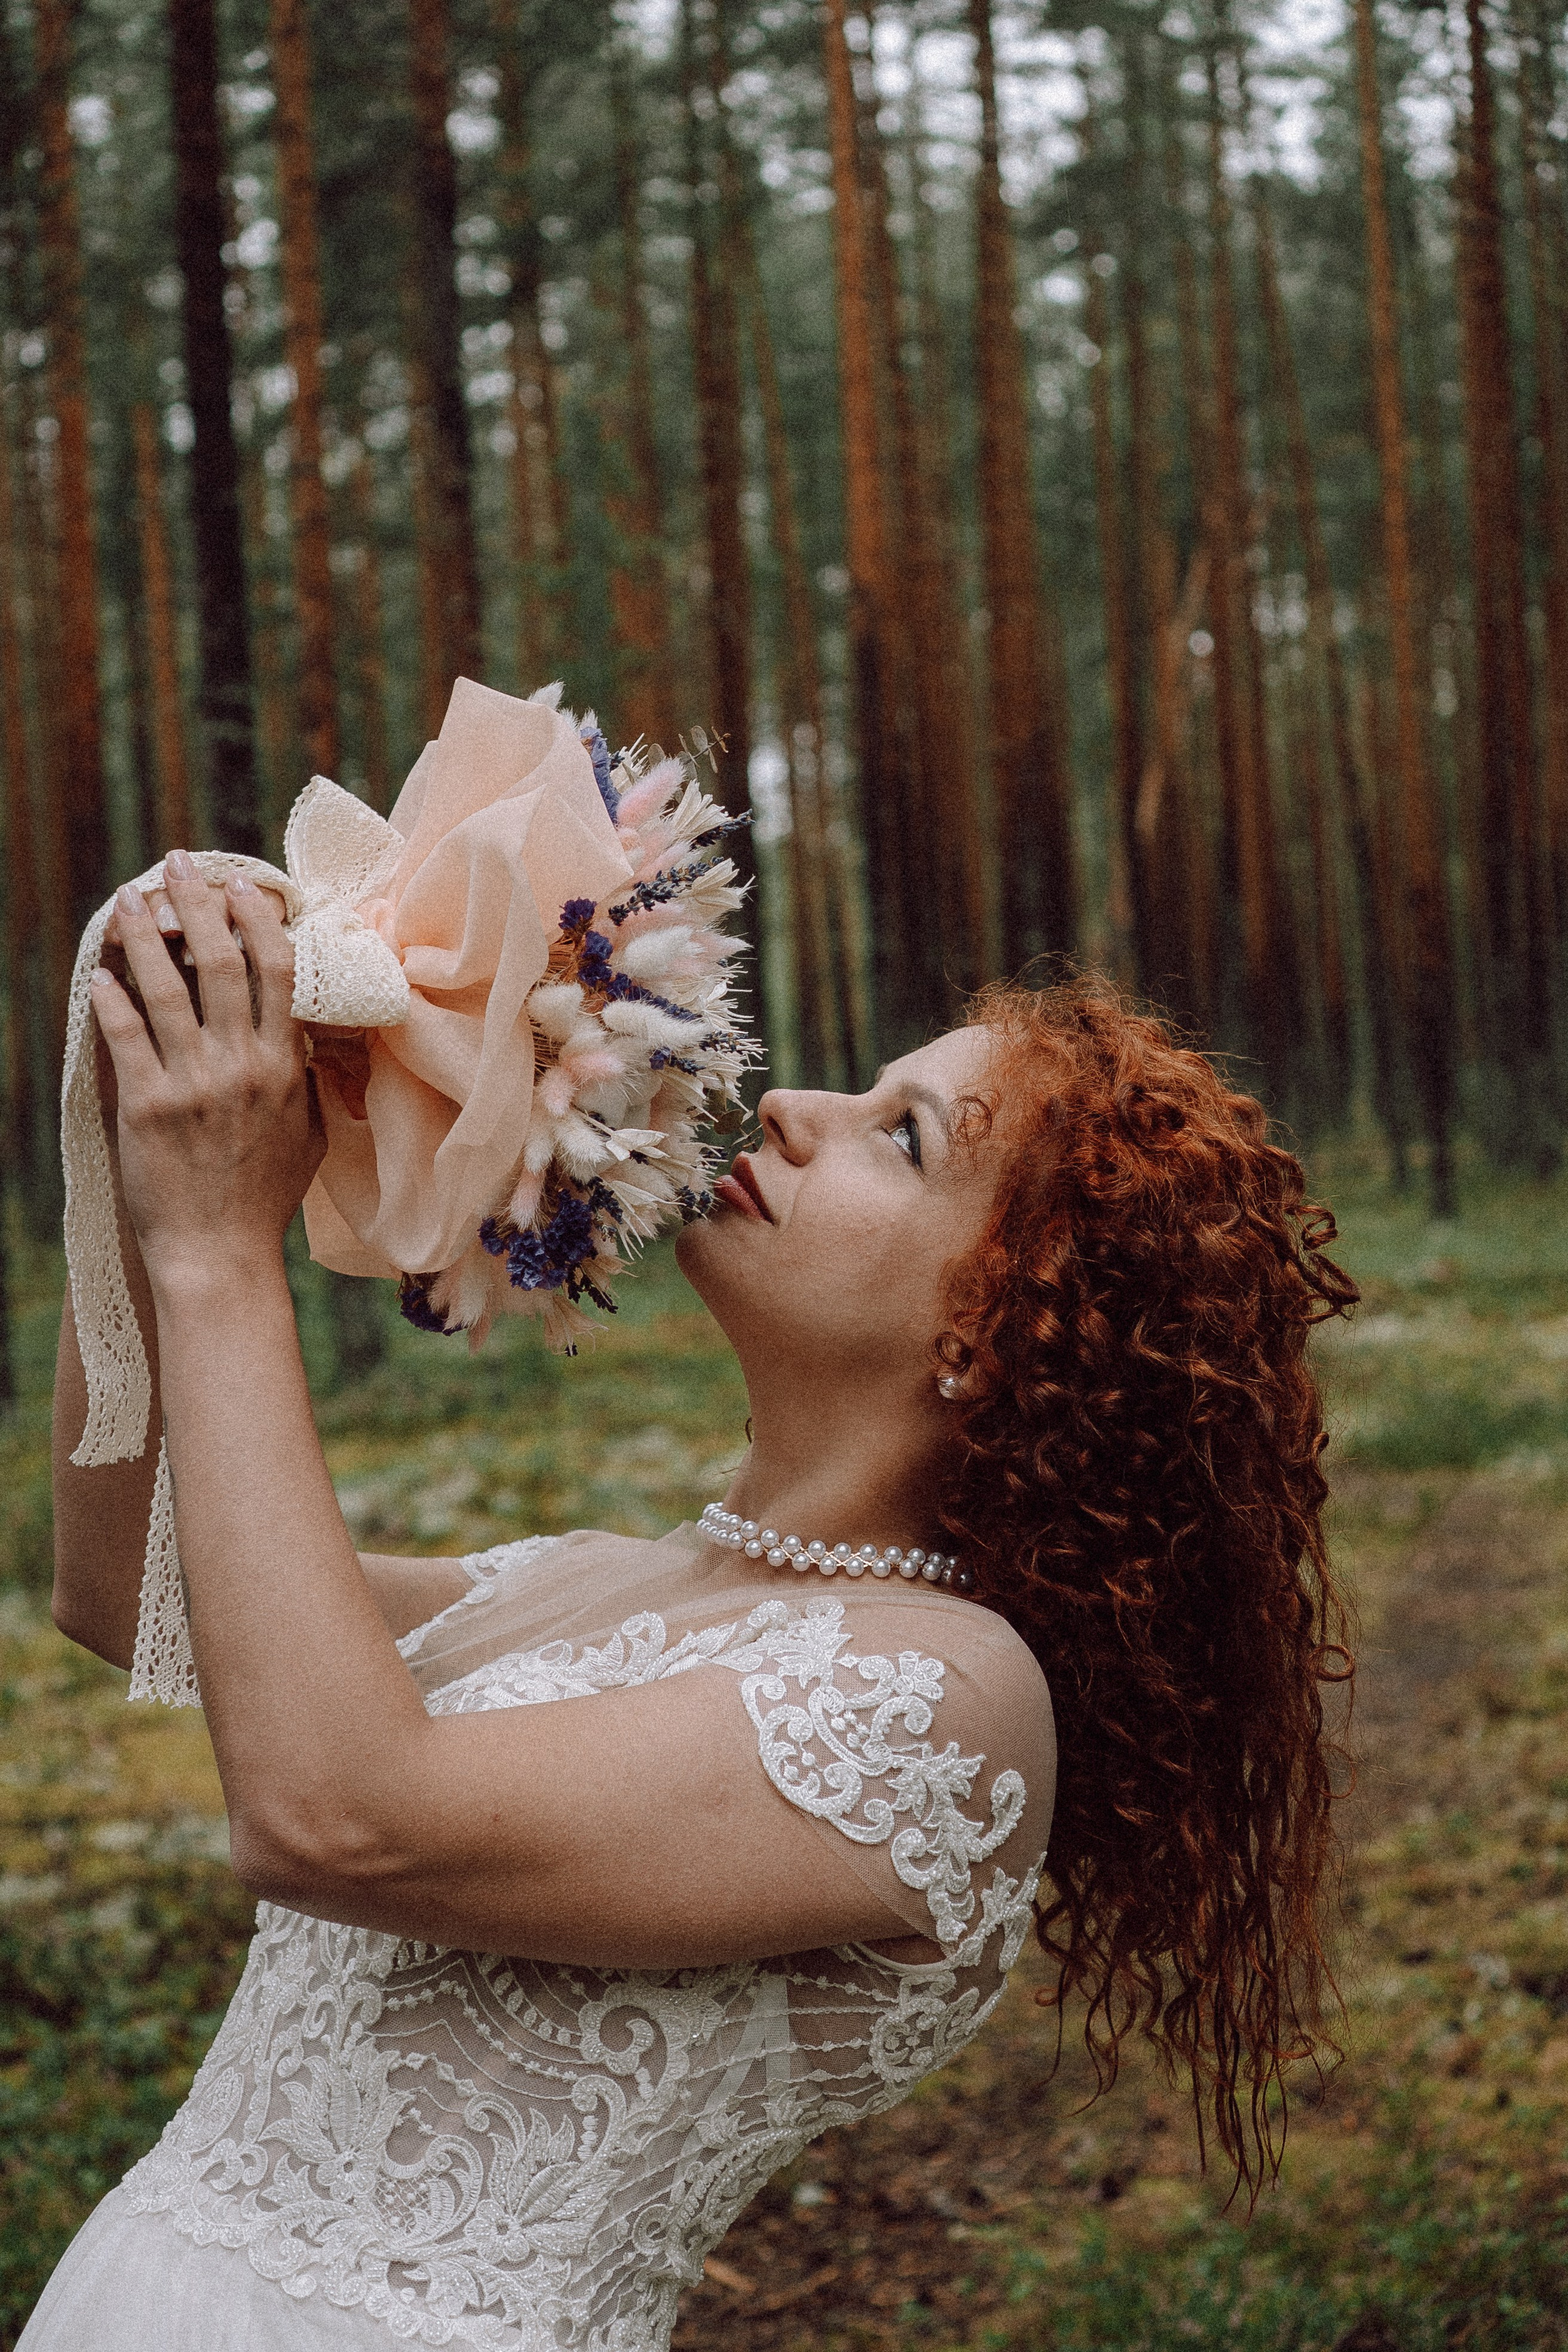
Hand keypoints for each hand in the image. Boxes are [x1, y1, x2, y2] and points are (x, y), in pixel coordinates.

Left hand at [90, 851, 323, 1286]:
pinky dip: (110, 1001)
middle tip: (176, 866)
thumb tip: (305, 1037)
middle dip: (196, 906)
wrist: (220, 1254)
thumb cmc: (264, 1198)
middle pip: (222, 963)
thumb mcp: (307, 1134)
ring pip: (167, 991)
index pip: (277, 971)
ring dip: (144, 938)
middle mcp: (243, 1067)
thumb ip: (306, 1080)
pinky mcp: (148, 1109)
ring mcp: (194, 1086)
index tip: (240, 884)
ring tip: (126, 902)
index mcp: (284, 1067)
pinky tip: (97, 975)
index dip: (256, 919)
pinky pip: (126, 1039)